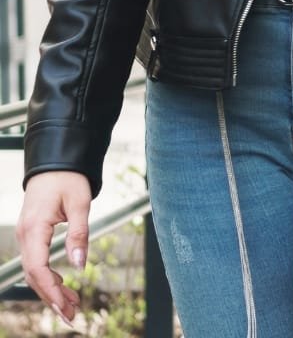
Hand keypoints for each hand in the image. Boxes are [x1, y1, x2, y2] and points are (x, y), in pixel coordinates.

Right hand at [16, 171, 91, 325]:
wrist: (54, 165)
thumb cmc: (68, 179)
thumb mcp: (80, 203)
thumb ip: (79, 233)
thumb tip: (80, 264)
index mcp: (34, 227)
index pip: (37, 267)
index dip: (50, 289)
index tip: (64, 306)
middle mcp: (25, 235)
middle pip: (34, 275)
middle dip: (52, 297)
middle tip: (72, 315)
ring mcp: (25, 236)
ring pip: (35, 271)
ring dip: (52, 290)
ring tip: (72, 304)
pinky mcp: (31, 236)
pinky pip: (37, 262)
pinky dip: (49, 277)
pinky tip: (63, 286)